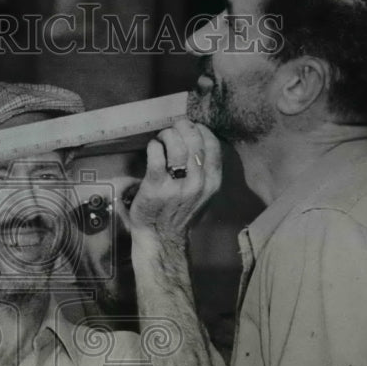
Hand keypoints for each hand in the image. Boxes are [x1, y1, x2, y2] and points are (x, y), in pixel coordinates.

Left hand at [128, 118, 221, 244]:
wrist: (162, 238)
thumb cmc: (182, 213)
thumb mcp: (205, 195)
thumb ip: (207, 171)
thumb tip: (200, 138)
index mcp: (213, 182)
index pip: (213, 145)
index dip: (201, 130)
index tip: (191, 128)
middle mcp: (198, 183)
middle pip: (194, 140)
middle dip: (183, 127)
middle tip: (174, 127)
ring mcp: (177, 185)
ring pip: (176, 145)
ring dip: (167, 134)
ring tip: (162, 138)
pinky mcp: (156, 186)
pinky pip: (156, 155)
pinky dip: (154, 145)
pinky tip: (153, 148)